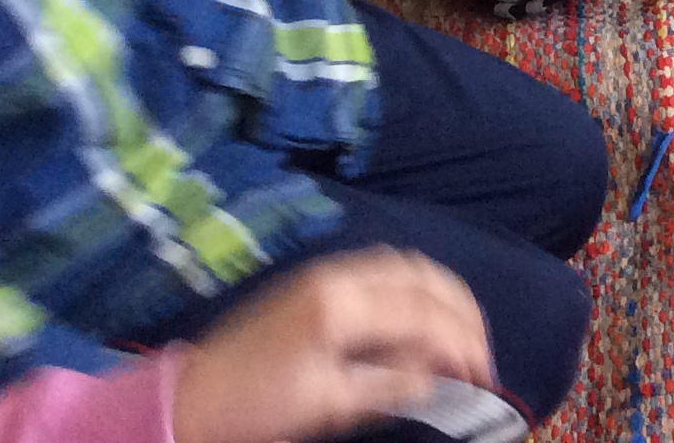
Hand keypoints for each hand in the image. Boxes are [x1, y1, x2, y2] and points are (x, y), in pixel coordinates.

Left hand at [171, 250, 495, 442]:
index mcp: (341, 306)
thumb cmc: (252, 408)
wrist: (189, 397)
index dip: (461, 343)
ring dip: (443, 294)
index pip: (423, 314)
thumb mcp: (324, 406)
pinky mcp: (319, 280)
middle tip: (480, 352)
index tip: (483, 374)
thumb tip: (439, 376)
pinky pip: (386, 269)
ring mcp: (328, 272)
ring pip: (408, 266)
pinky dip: (418, 288)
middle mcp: (340, 275)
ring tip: (460, 333)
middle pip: (424, 276)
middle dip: (462, 311)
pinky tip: (423, 315)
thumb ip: (388, 384)